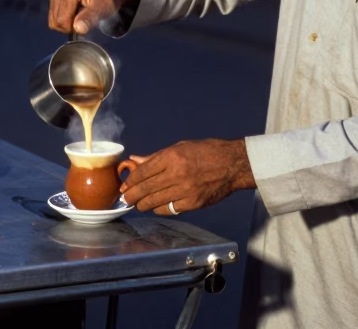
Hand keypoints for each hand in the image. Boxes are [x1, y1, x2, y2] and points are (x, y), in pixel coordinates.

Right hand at [48, 0, 141, 35]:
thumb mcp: (104, 8)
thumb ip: (90, 18)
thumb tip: (78, 29)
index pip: (62, 19)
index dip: (73, 27)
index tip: (86, 22)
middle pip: (55, 20)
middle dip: (69, 25)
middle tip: (84, 18)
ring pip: (53, 19)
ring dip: (67, 21)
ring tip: (81, 13)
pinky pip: (54, 15)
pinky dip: (65, 17)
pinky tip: (76, 11)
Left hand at [119, 139, 255, 215]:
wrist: (232, 164)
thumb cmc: (206, 152)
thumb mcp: (180, 147)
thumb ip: (156, 157)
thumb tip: (135, 161)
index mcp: (172, 157)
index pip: (142, 172)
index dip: (130, 181)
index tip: (124, 186)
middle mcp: (176, 174)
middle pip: (145, 189)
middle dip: (131, 196)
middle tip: (126, 199)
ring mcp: (185, 190)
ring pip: (154, 202)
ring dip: (143, 205)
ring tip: (139, 204)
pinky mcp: (193, 203)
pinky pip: (169, 209)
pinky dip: (159, 209)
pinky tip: (156, 206)